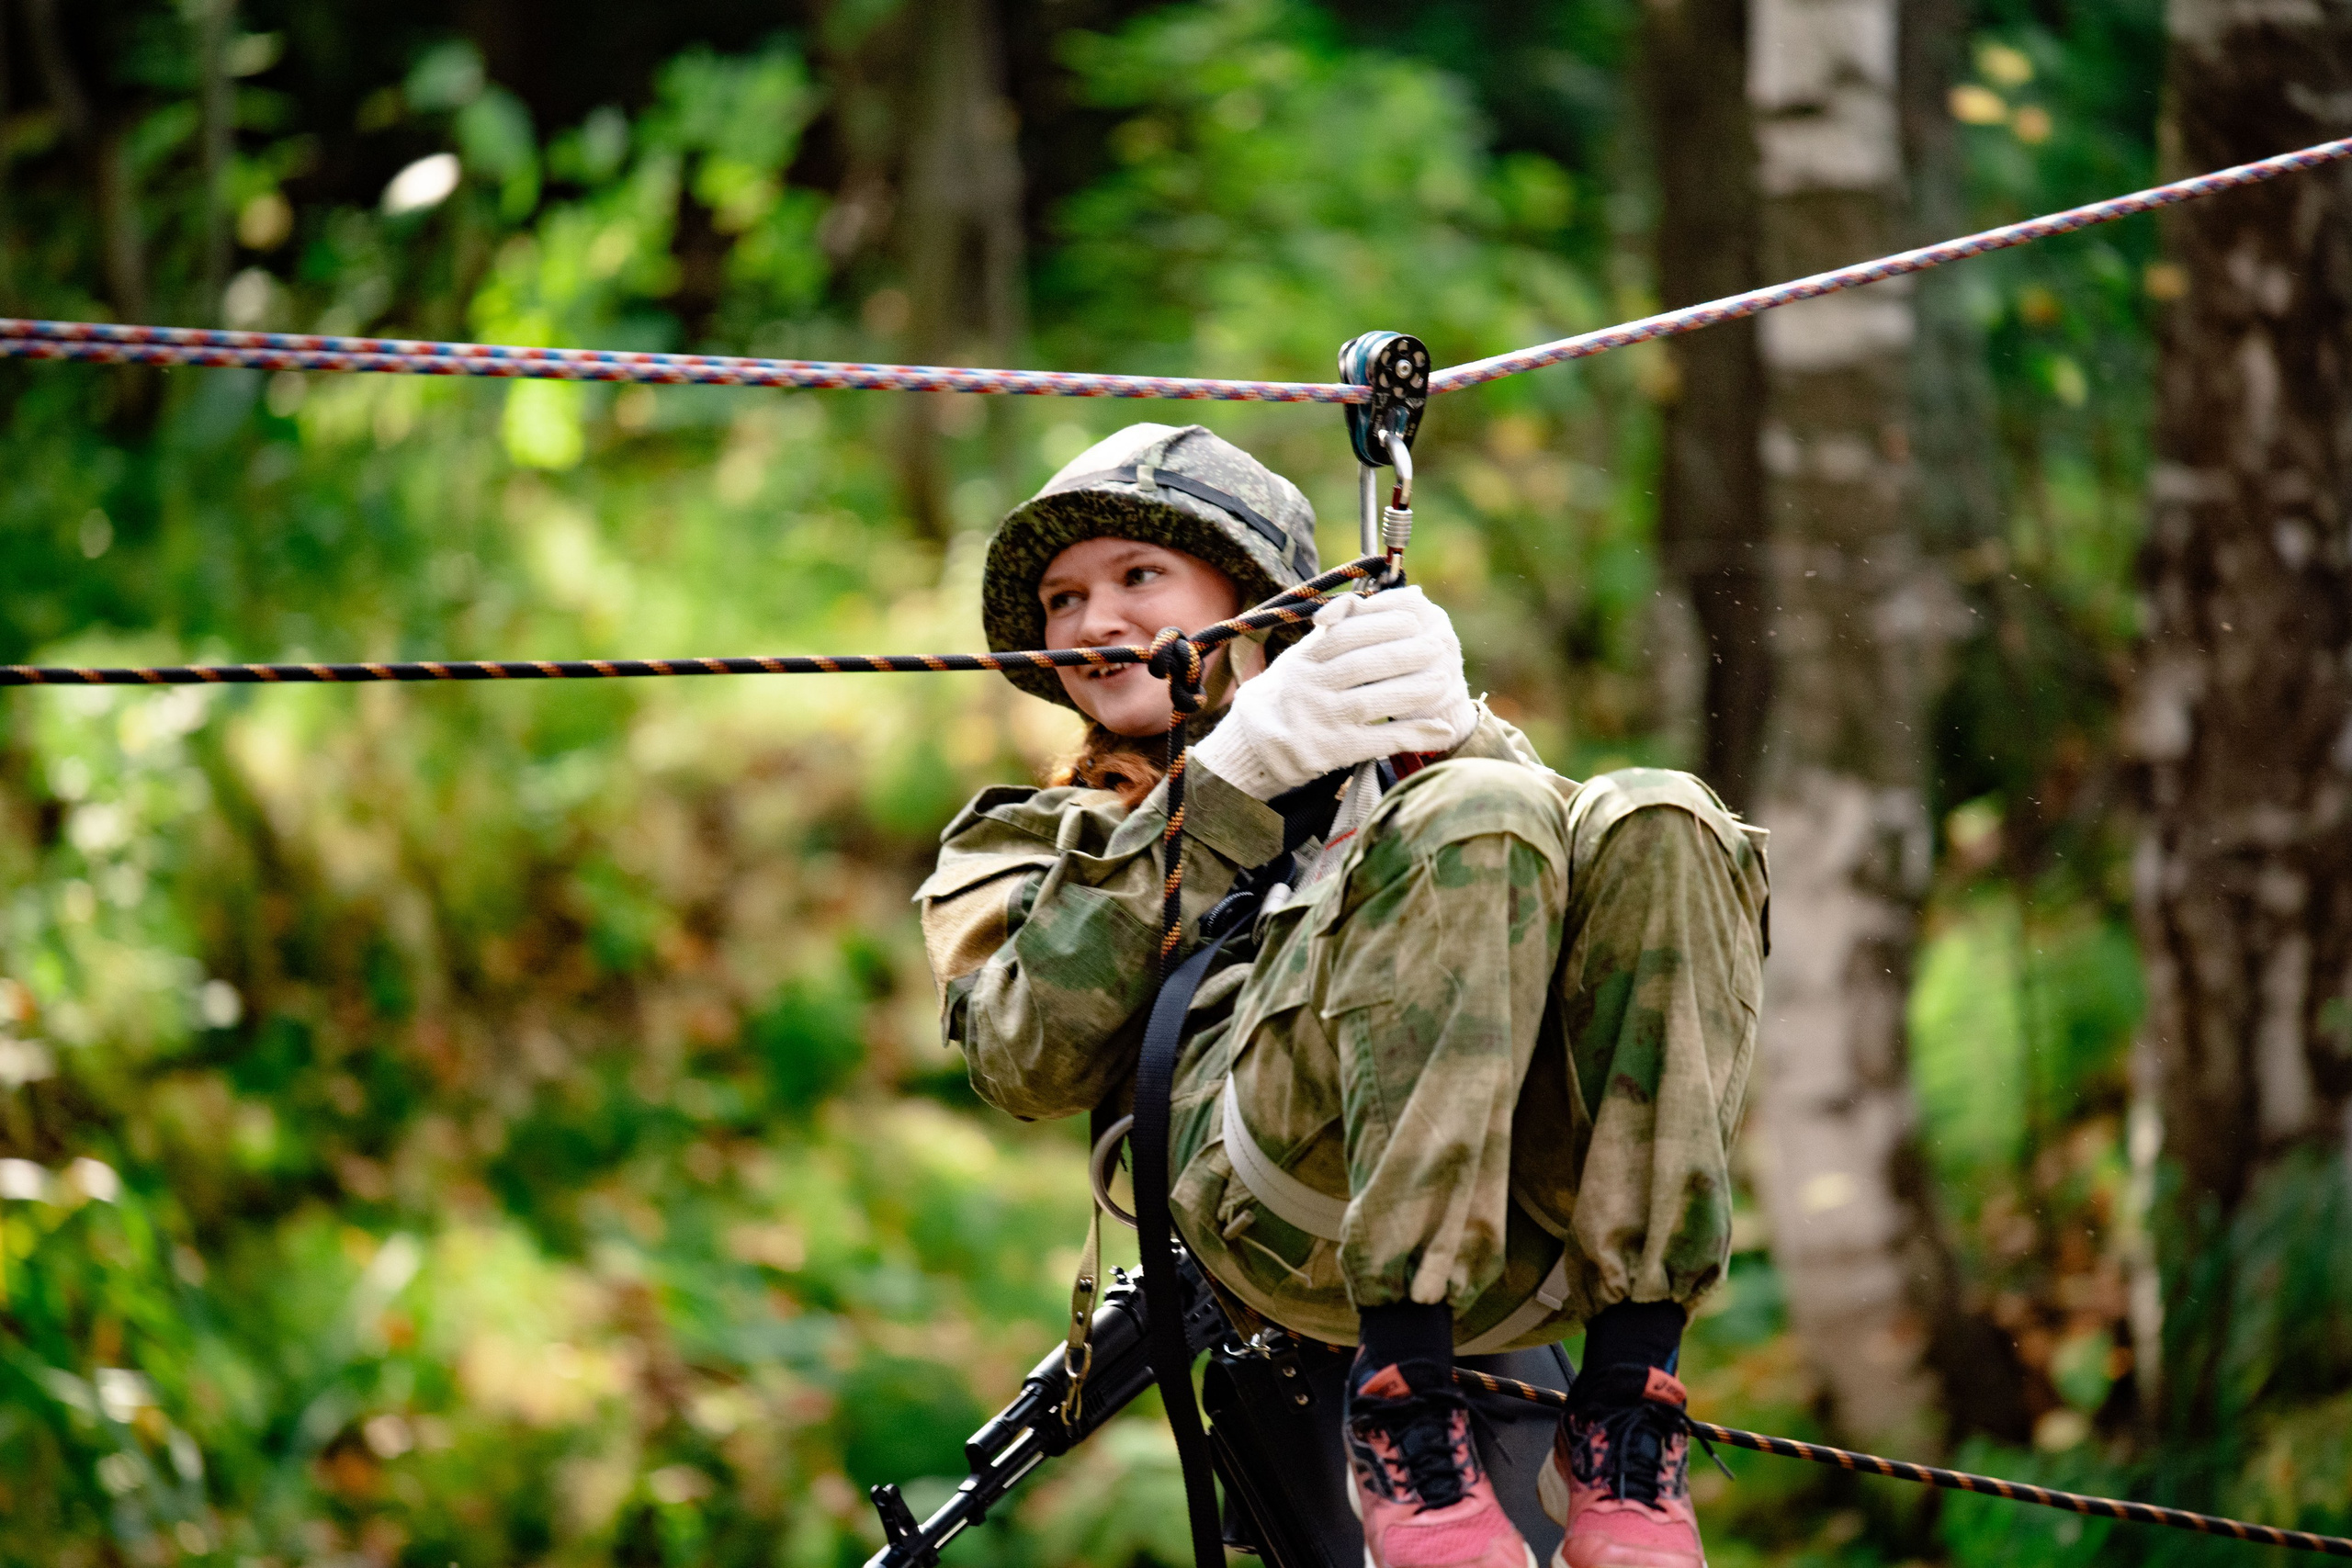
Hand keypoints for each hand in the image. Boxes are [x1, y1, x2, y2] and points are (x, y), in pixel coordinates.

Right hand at [1189, 585, 1477, 800]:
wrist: (1257, 745)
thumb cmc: (1292, 692)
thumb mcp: (1302, 657)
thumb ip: (1336, 629)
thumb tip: (1379, 596)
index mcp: (1303, 660)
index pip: (1344, 635)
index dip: (1381, 625)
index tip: (1414, 619)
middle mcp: (1308, 688)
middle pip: (1362, 666)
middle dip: (1404, 654)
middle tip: (1437, 645)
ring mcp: (1320, 720)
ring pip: (1372, 701)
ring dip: (1413, 690)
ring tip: (1443, 679)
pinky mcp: (1334, 752)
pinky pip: (1379, 742)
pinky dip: (1413, 735)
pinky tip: (1440, 731)